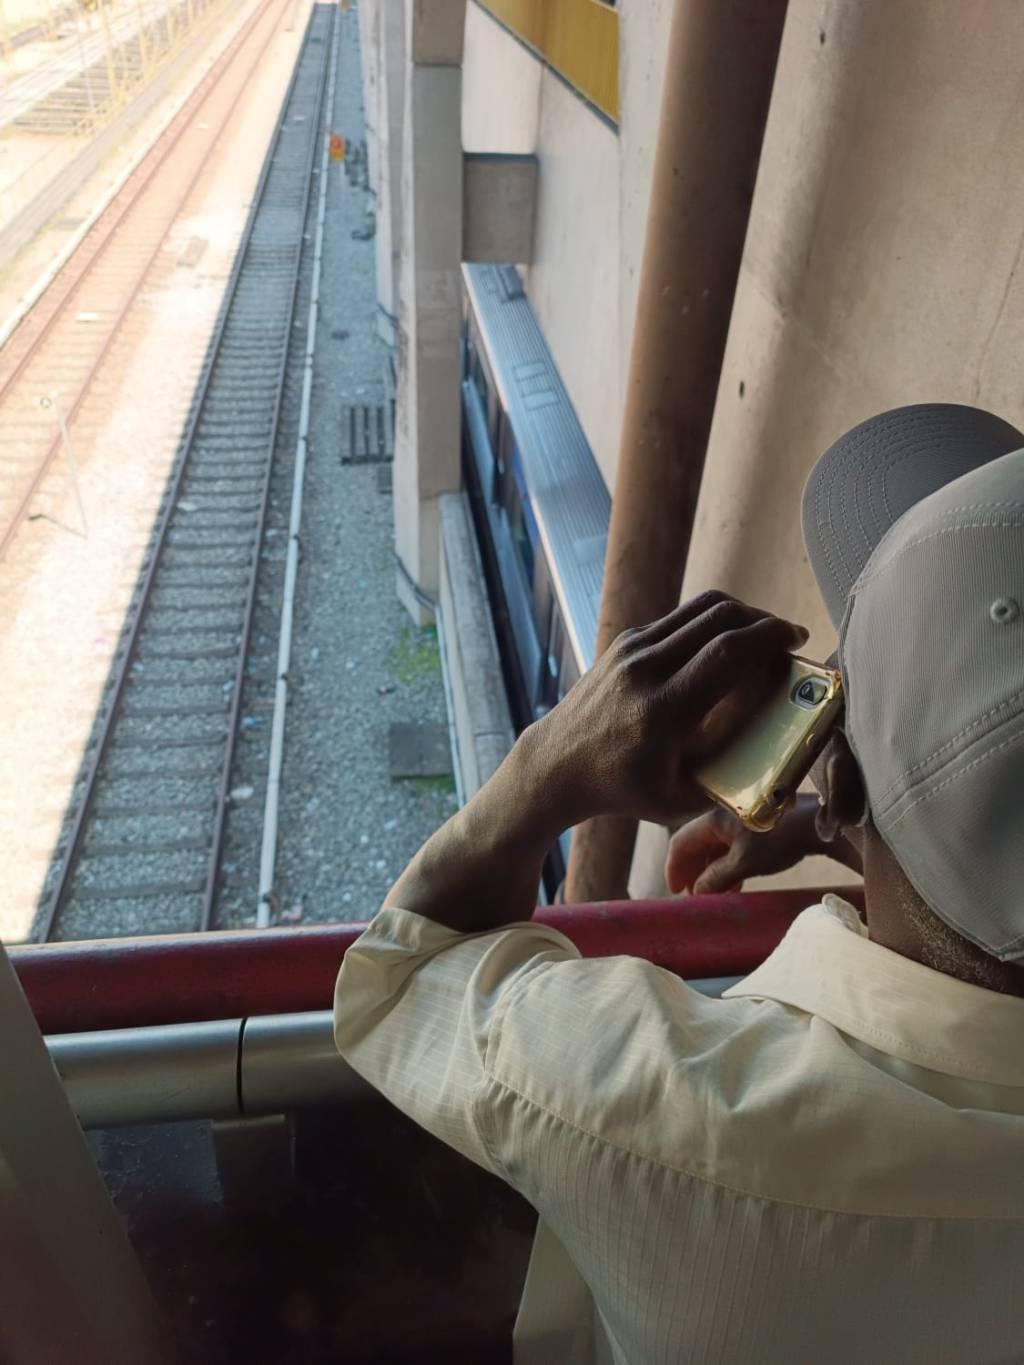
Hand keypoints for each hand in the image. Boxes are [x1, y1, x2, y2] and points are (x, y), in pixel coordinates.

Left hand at [528, 591, 808, 827]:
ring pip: (700, 609)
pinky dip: (712, 623)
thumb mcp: (679, 800)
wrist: (557, 764)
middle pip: (719, 618)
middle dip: (763, 621)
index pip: (726, 653)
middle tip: (787, 638)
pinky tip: (726, 644)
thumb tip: (786, 777)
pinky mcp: (626, 641)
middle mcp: (645, 671)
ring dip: (740, 614)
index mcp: (662, 712)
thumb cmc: (623, 790)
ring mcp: (631, 650)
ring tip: (761, 635)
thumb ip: (732, 786)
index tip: (797, 641)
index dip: (769, 638)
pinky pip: (680, 619)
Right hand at [665, 795, 822, 894]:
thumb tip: (697, 893)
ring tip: (712, 895)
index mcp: (713, 821)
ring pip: (713, 850)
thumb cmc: (779, 840)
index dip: (674, 868)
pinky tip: (733, 886)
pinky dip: (725, 869)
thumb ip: (716, 877)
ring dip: (709, 873)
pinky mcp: (752, 832)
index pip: (680, 842)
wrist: (815, 826)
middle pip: (695, 846)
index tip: (675, 891)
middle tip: (692, 897)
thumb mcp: (744, 863)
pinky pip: (729, 851)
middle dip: (691, 872)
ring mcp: (737, 825)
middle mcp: (721, 820)